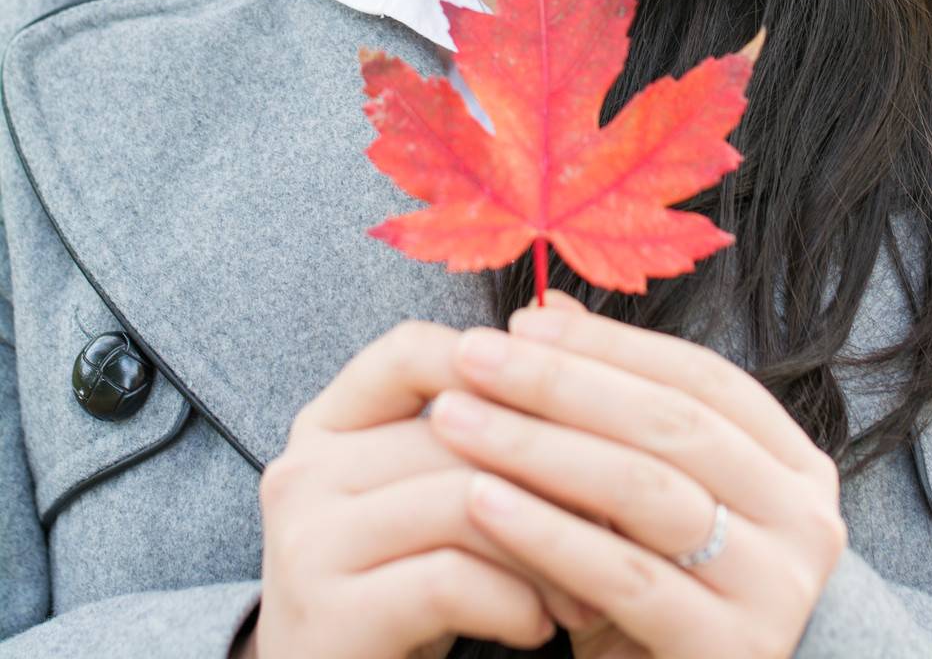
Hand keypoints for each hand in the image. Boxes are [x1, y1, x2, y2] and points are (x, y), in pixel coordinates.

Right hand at [249, 318, 600, 658]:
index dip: (498, 367)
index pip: (411, 351)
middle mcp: (304, 471)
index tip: (572, 414)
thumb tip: (564, 314)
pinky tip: (539, 625)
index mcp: (328, 427)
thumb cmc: (402, 598)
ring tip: (590, 588)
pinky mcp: (328, 616)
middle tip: (619, 521)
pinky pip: (449, 579)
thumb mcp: (428, 503)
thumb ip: (476, 426)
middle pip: (455, 430)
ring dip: (548, 546)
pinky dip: (514, 601)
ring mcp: (307, 542)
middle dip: (554, 473)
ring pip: (462, 501)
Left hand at [427, 290, 847, 658]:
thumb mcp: (636, 492)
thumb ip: (609, 402)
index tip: (519, 321)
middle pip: (671, 424)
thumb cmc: (653, 593)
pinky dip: (547, 532)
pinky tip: (479, 500)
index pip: (698, 376)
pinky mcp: (731, 653)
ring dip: (540, 446)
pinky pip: (626, 577)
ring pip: (646, 492)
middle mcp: (805, 522)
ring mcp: (777, 590)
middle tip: (472, 356)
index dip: (607, 344)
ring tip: (458, 418)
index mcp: (793, 465)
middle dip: (561, 383)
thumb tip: (547, 306)